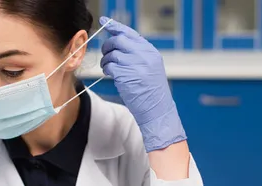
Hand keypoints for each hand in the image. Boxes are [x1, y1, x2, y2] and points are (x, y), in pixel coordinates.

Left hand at [99, 17, 185, 151]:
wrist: (157, 110)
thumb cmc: (151, 91)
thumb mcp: (150, 67)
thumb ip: (137, 54)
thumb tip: (117, 40)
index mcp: (151, 52)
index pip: (130, 33)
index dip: (115, 26)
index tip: (104, 21)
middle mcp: (145, 56)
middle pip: (118, 40)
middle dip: (108, 46)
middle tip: (106, 54)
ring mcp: (136, 65)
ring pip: (112, 54)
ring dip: (106, 60)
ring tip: (108, 68)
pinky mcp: (126, 76)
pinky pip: (109, 66)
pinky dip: (106, 69)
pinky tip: (110, 75)